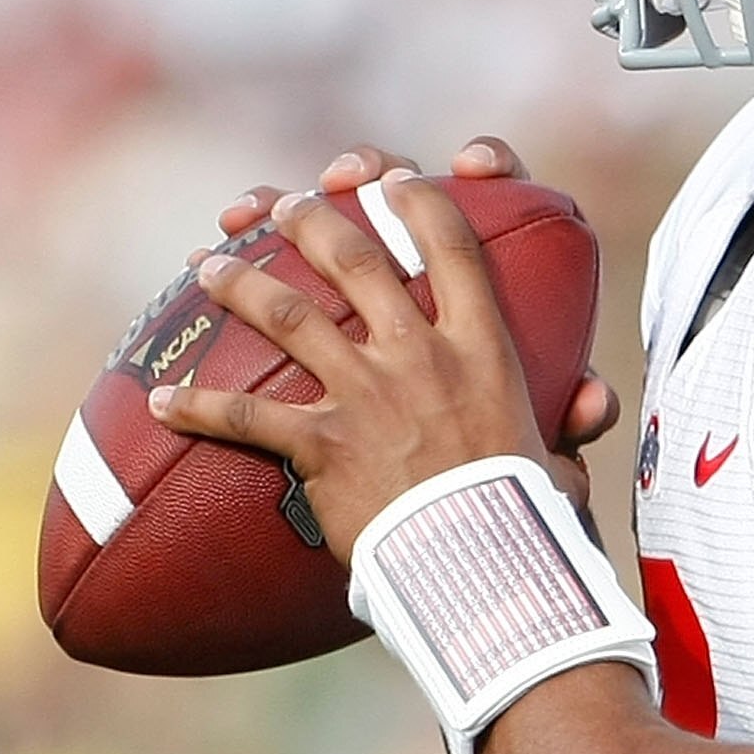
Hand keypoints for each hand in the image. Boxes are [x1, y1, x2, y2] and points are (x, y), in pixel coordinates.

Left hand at [151, 161, 543, 559]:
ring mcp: (367, 396)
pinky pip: (247, 417)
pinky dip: (197, 407)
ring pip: (290, 316)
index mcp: (483, 349)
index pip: (452, 247)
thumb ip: (569, 422)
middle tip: (281, 207)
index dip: (419, 202)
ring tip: (207, 264)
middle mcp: (420, 356)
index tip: (392, 182)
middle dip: (311, 220)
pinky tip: (160, 400)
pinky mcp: (324, 446)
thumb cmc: (530, 522)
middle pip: (355, 260)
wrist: (486, 571)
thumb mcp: (562, 461)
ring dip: (240, 284)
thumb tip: (594, 398)